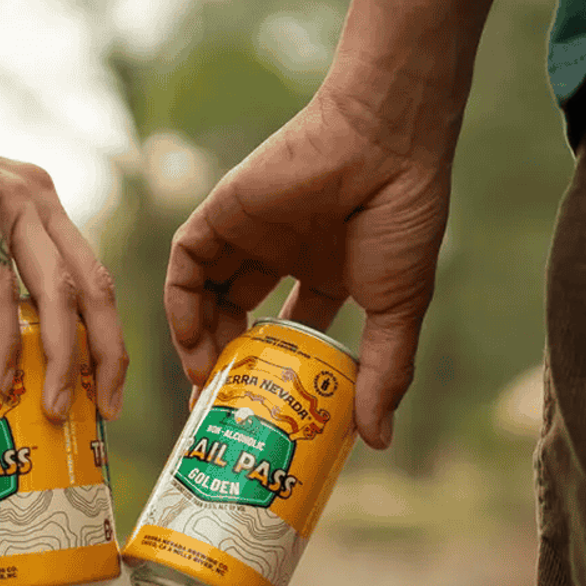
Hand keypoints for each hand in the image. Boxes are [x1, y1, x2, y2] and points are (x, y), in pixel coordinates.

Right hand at [0, 101, 127, 420]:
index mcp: (42, 214)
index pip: (93, 283)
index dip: (105, 339)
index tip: (102, 391)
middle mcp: (41, 203)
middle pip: (96, 289)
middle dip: (105, 356)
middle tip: (104, 411)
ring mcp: (14, 200)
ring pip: (58, 290)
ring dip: (61, 357)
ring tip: (52, 407)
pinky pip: (2, 282)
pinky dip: (5, 335)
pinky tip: (1, 375)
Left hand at [165, 89, 451, 448]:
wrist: (385, 144)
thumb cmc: (403, 216)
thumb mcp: (397, 307)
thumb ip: (384, 373)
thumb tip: (379, 441)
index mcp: (326, 270)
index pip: (288, 331)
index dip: (275, 372)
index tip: (266, 412)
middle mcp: (282, 252)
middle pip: (239, 317)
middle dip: (227, 362)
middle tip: (221, 405)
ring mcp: (249, 233)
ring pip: (208, 294)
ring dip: (199, 339)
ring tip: (204, 382)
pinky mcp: (222, 212)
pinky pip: (186, 263)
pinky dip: (182, 303)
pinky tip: (194, 339)